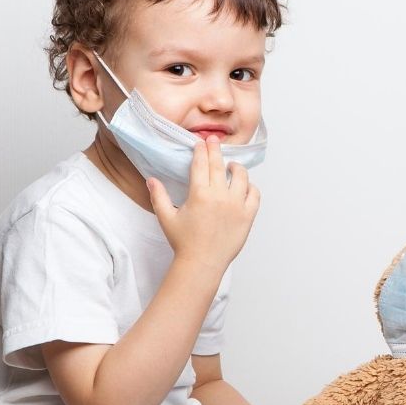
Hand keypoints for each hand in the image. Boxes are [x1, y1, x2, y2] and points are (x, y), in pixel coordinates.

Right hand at [146, 135, 260, 269]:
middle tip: (214, 141)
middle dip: (216, 150)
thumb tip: (151, 179)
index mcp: (199, 195)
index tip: (201, 142)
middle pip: (219, 165)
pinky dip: (251, 187)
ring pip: (241, 176)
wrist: (202, 263)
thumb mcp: (166, 218)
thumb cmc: (184, 242)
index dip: (201, 151)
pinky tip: (244, 186)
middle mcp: (220, 197)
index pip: (201, 164)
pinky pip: (254, 195)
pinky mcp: (248, 216)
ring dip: (236, 167)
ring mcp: (236, 206)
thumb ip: (158, 196)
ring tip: (231, 166)